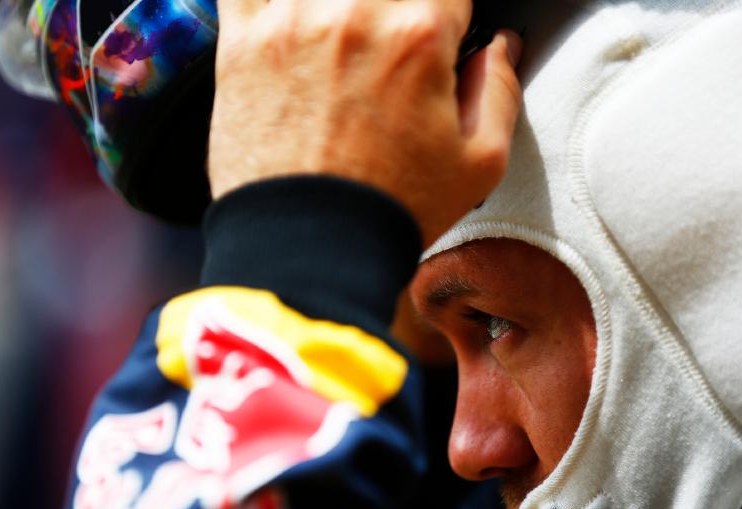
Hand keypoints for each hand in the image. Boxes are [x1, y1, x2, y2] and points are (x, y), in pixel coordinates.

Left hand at [209, 0, 522, 246]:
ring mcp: (289, 20)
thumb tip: (500, 51)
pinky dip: (270, 4)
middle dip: (395, 18)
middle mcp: (353, 12)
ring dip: (341, 13)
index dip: (447, 19)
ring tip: (344, 52)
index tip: (435, 44)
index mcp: (417, 35)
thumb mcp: (479, 166)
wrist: (307, 251)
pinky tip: (291, 23)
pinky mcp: (241, 41)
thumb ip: (499, 92)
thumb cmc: (386, 214)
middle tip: (388, 62)